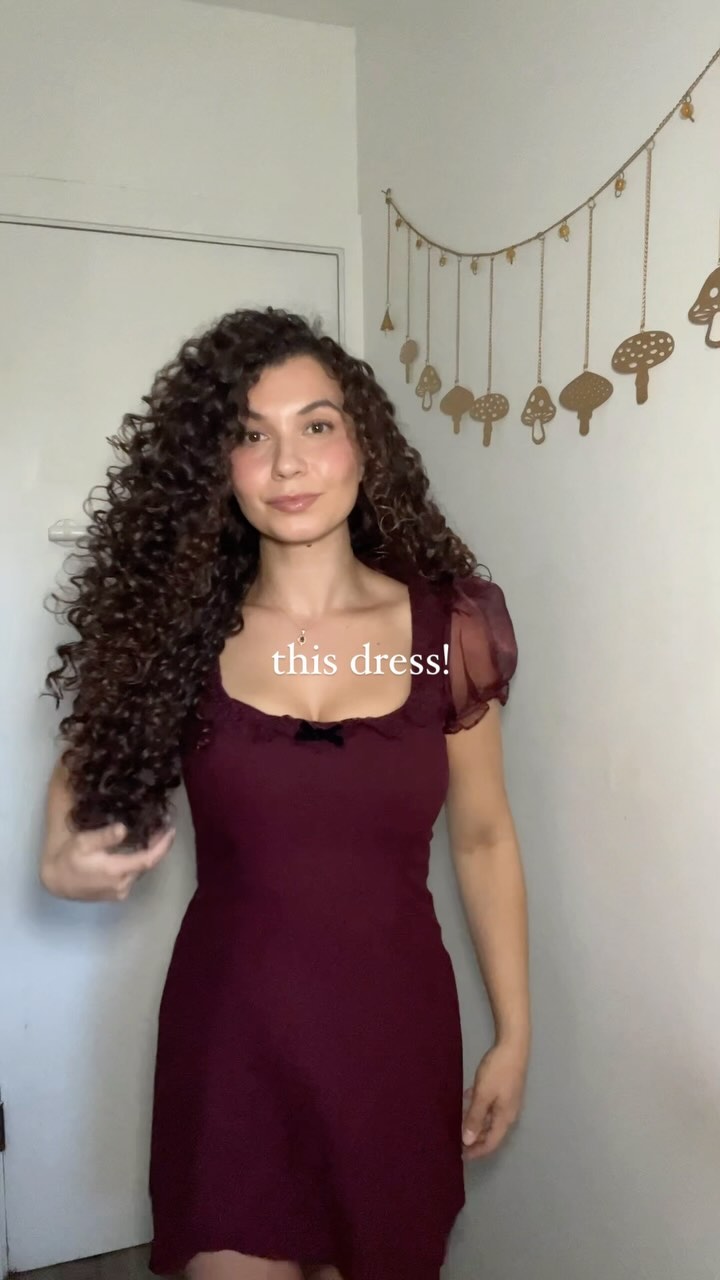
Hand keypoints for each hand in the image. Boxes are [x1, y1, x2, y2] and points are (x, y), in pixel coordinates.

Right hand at [40, 821, 174, 902]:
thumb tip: (124, 829)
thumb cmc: (69, 859)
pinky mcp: (116, 895)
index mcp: (116, 871)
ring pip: (140, 871)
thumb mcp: (83, 842)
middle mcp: (122, 884)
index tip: (171, 830)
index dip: (163, 845)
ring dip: (148, 855)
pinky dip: (139, 863)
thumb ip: (104, 836)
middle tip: (163, 828)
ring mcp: (119, 892)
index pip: (148, 859)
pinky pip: (133, 876)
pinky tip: (138, 852)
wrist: (57, 882)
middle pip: (147, 865)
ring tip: (154, 837)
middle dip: (158, 847)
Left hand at [461, 1036, 528, 1160]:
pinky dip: (479, 1107)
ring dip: (475, 1122)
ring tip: (459, 1121)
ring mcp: (508, 1101)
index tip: (461, 1155)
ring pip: (490, 1118)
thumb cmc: (498, 1071)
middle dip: (475, 1138)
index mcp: (505, 1118)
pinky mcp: (505, 1090)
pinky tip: (467, 1099)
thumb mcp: (483, 1094)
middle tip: (457, 1140)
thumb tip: (468, 1141)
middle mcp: (509, 1113)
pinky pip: (490, 1105)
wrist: (514, 1046)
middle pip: (491, 1133)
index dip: (476, 1151)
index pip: (491, 1143)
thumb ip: (475, 1118)